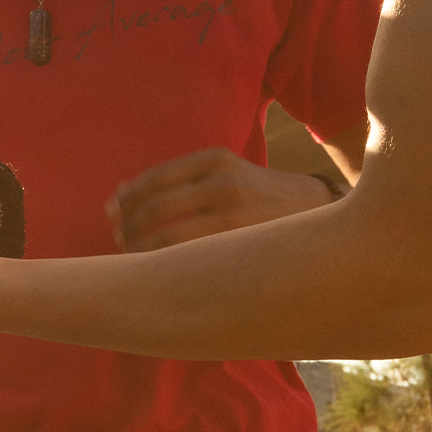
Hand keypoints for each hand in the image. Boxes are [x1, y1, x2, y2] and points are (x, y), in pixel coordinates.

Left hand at [107, 148, 338, 251]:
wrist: (320, 210)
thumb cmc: (261, 195)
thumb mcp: (227, 173)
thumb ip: (183, 180)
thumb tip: (121, 193)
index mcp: (216, 159)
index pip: (155, 179)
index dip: (127, 198)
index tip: (111, 212)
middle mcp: (224, 182)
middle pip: (157, 209)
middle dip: (129, 227)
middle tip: (118, 240)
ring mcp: (235, 215)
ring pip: (169, 238)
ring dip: (142, 250)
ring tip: (133, 258)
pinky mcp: (243, 244)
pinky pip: (192, 257)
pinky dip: (167, 265)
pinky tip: (157, 272)